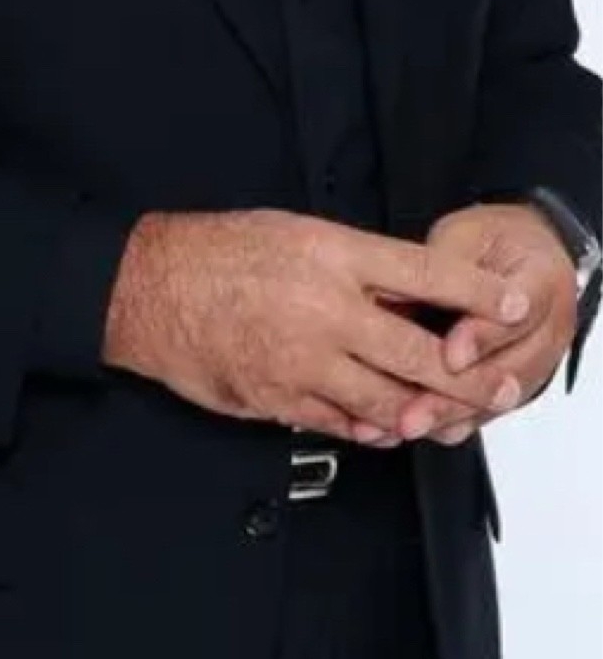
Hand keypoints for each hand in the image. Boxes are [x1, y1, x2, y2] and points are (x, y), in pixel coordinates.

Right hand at [101, 208, 530, 441]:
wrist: (149, 287)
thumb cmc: (220, 250)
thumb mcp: (295, 232)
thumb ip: (352, 264)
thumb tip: (407, 293)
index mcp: (330, 254)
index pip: (423, 273)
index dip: (475, 292)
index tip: (508, 301)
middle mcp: (323, 308)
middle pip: (417, 354)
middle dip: (465, 376)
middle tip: (494, 385)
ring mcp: (302, 360)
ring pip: (386, 401)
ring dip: (419, 412)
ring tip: (439, 412)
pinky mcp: (278, 399)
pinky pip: (340, 425)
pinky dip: (368, 427)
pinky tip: (380, 423)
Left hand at [387, 203, 578, 446]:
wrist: (521, 252)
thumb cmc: (493, 240)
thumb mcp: (466, 236)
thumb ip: (440, 268)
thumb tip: (394, 295)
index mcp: (542, 279)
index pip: (518, 313)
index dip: (482, 337)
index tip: (450, 355)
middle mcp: (550, 326)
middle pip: (511, 370)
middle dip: (459, 393)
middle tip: (416, 408)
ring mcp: (537, 360)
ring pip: (498, 398)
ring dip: (451, 414)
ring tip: (407, 424)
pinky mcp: (517, 382)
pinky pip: (489, 409)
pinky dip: (453, 420)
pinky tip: (418, 426)